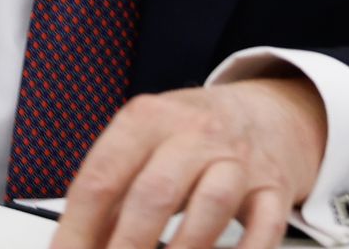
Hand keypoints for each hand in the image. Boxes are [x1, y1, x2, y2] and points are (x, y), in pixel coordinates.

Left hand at [51, 77, 326, 248]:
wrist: (265, 113)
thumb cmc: (192, 134)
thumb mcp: (144, 143)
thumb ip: (111, 190)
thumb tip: (76, 243)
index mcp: (148, 118)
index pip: (101, 177)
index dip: (77, 229)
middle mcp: (195, 133)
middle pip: (155, 193)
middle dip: (127, 247)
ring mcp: (238, 160)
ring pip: (210, 206)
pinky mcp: (272, 187)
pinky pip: (265, 226)